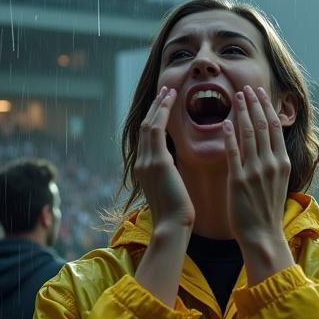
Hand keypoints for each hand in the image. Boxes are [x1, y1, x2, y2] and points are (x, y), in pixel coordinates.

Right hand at [134, 87, 194, 233]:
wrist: (172, 227)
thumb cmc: (177, 214)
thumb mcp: (171, 190)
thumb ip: (170, 175)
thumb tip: (177, 167)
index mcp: (144, 170)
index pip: (147, 139)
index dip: (154, 119)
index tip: (163, 106)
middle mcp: (142, 163)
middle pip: (145, 127)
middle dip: (155, 108)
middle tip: (166, 91)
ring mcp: (147, 162)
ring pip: (149, 124)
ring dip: (159, 105)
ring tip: (170, 91)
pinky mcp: (158, 162)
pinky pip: (157, 129)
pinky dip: (163, 112)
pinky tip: (172, 100)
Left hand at [223, 86, 294, 284]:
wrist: (262, 236)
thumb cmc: (267, 211)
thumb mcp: (277, 183)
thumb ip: (273, 162)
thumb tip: (267, 146)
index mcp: (283, 163)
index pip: (275, 128)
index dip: (267, 108)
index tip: (260, 93)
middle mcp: (272, 164)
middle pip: (263, 125)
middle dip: (255, 103)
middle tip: (246, 87)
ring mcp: (256, 171)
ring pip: (249, 134)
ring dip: (243, 112)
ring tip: (236, 97)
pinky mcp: (240, 180)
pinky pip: (234, 153)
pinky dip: (230, 136)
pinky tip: (226, 122)